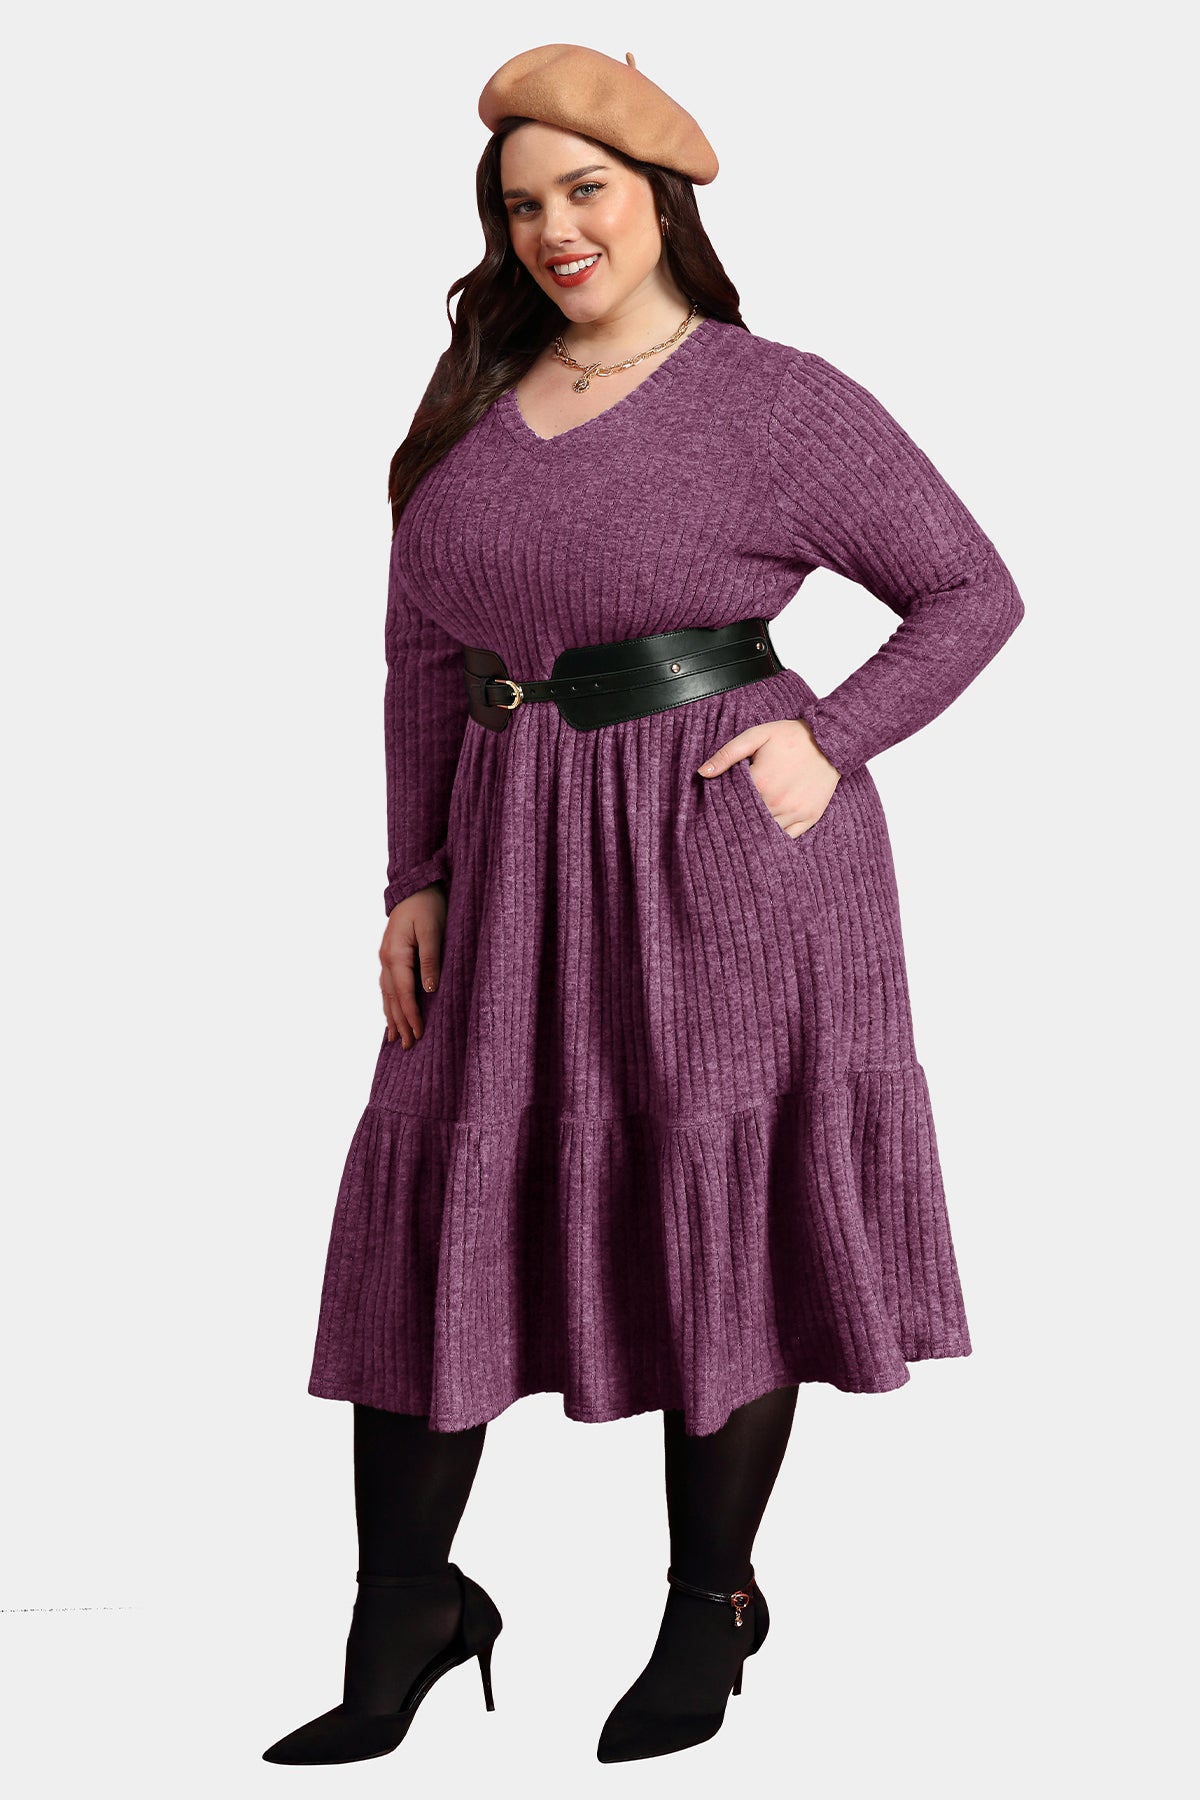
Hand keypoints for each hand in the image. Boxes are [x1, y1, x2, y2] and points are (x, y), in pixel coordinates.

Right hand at [380, 881, 446, 1047]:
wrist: (415, 885)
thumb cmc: (428, 905)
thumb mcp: (434, 930)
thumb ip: (431, 960)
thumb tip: (428, 990)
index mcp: (396, 954)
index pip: (404, 993)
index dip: (411, 1016)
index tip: (419, 1034)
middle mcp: (386, 959)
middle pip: (392, 998)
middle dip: (400, 1023)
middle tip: (408, 1047)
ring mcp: (385, 957)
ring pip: (386, 994)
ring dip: (391, 1016)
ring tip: (395, 1038)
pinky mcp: (389, 954)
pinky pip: (387, 985)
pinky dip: (389, 1002)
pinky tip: (391, 1012)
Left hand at [697, 718, 839, 838]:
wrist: (830, 741)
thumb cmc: (790, 736)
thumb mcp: (756, 736)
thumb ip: (727, 754)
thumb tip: (702, 772)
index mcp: (761, 783)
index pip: (732, 804)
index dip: (723, 806)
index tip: (715, 808)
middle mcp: (778, 802)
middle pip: (749, 821)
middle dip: (738, 821)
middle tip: (727, 824)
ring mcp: (795, 812)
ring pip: (767, 832)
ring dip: (756, 831)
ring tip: (745, 828)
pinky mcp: (810, 817)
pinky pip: (788, 837)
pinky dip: (776, 837)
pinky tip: (767, 833)